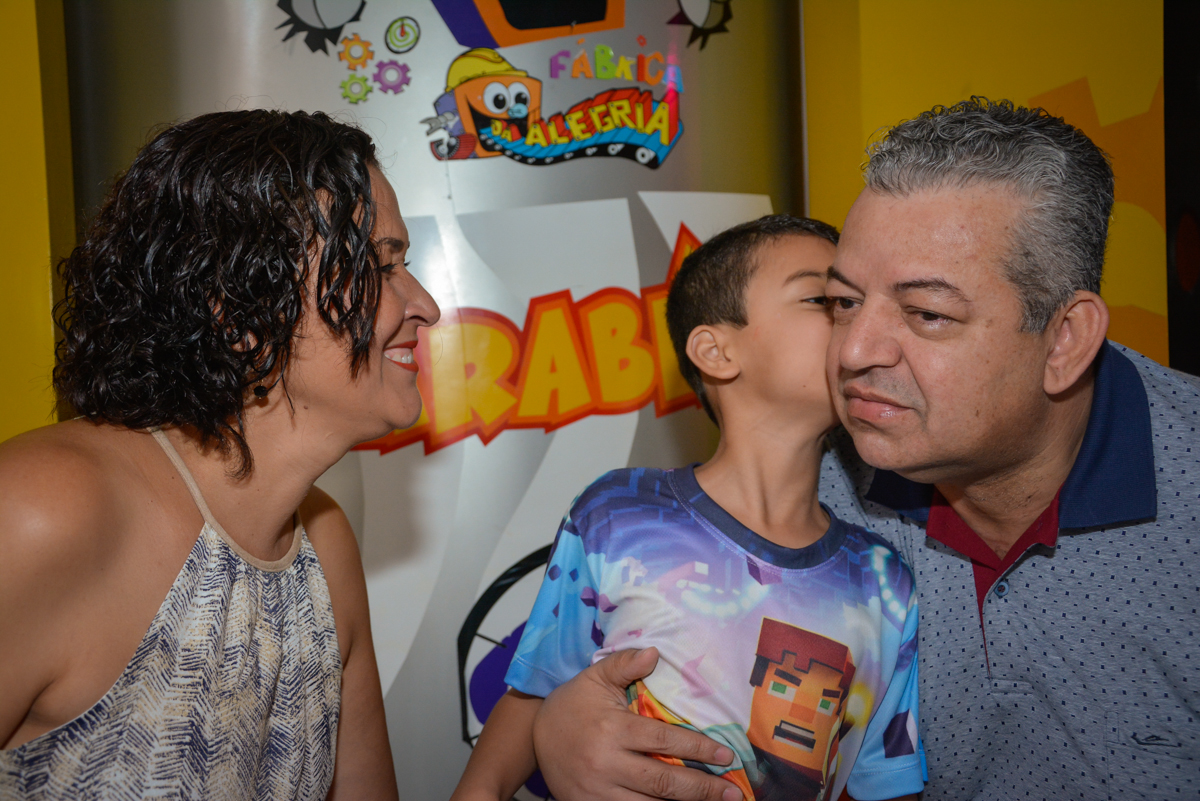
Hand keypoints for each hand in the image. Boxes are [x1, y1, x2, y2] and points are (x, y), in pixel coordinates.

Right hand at [532, 648, 741, 800]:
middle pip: (663, 781)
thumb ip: (624, 664)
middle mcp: (606, 763)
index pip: (664, 741)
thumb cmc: (571, 704)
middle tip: (734, 794)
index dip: (699, 749)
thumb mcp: (595, 678)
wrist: (532, 735)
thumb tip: (655, 651)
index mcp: (612, 729)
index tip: (727, 756)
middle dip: (702, 789)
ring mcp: (597, 791)